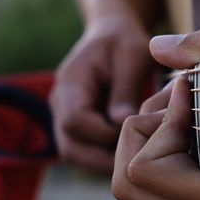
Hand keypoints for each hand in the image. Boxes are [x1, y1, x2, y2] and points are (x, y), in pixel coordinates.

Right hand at [50, 9, 153, 171]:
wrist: (112, 36)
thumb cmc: (124, 42)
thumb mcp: (133, 55)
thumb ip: (126, 89)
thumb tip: (121, 123)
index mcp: (71, 83)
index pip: (74, 122)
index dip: (104, 133)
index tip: (135, 130)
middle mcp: (61, 104)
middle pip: (70, 147)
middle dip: (104, 158)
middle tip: (137, 158)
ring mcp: (66, 116)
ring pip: (76, 155)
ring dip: (105, 162)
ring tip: (135, 157)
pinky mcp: (78, 125)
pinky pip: (85, 151)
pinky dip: (105, 157)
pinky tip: (129, 152)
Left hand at [112, 26, 199, 199]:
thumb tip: (157, 47)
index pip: (142, 170)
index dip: (159, 121)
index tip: (188, 93)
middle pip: (127, 188)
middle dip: (143, 138)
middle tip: (176, 110)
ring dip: (146, 155)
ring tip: (179, 125)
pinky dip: (158, 171)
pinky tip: (186, 142)